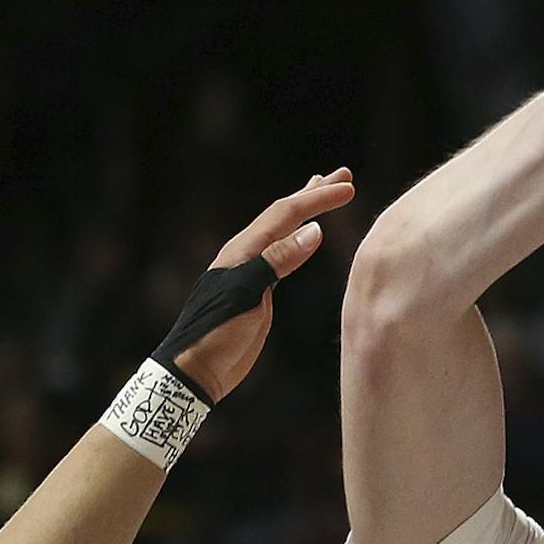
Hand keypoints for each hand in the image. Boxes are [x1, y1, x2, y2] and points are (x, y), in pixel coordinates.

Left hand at [170, 169, 354, 401]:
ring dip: (305, 211)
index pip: (286, 214)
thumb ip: (277, 261)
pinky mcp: (257, 292)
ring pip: (283, 232)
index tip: (348, 189)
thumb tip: (313, 230)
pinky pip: (282, 254)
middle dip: (314, 193)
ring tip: (322, 191)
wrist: (195, 368)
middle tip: (343, 174)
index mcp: (243, 250)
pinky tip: (305, 238)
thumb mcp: (247, 295)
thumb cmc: (216, 333)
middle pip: (284, 215)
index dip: (317, 199)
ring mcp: (252, 272)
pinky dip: (298, 239)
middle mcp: (247, 255)